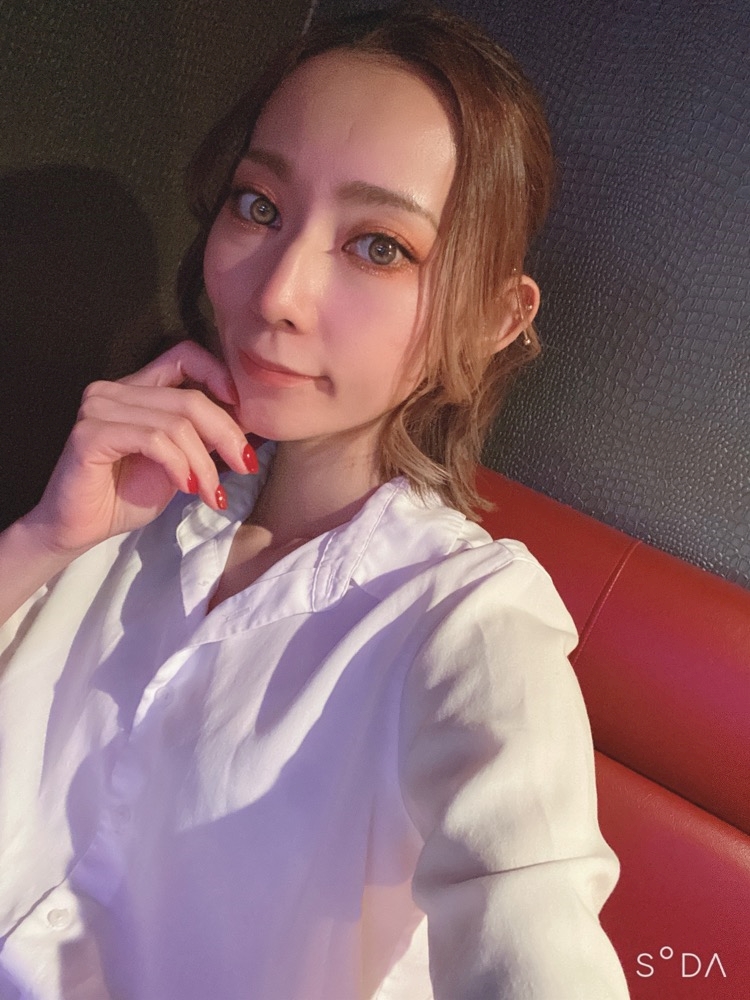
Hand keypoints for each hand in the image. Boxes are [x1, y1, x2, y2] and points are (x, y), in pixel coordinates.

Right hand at [23, 341, 256, 555]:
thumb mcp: (180, 461)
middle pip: (190, 397)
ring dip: (204, 463)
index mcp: (138, 387)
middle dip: (227, 435)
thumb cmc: (127, 495)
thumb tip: (249, 420)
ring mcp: (99, 408)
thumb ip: (205, 436)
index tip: (245, 411)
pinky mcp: (90, 434)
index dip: (219, 375)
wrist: (82, 529)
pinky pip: (153, 441)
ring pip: (176, 424)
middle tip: (246, 465)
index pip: (185, 355)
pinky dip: (178, 465)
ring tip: (212, 492)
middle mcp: (116, 389)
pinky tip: (186, 488)